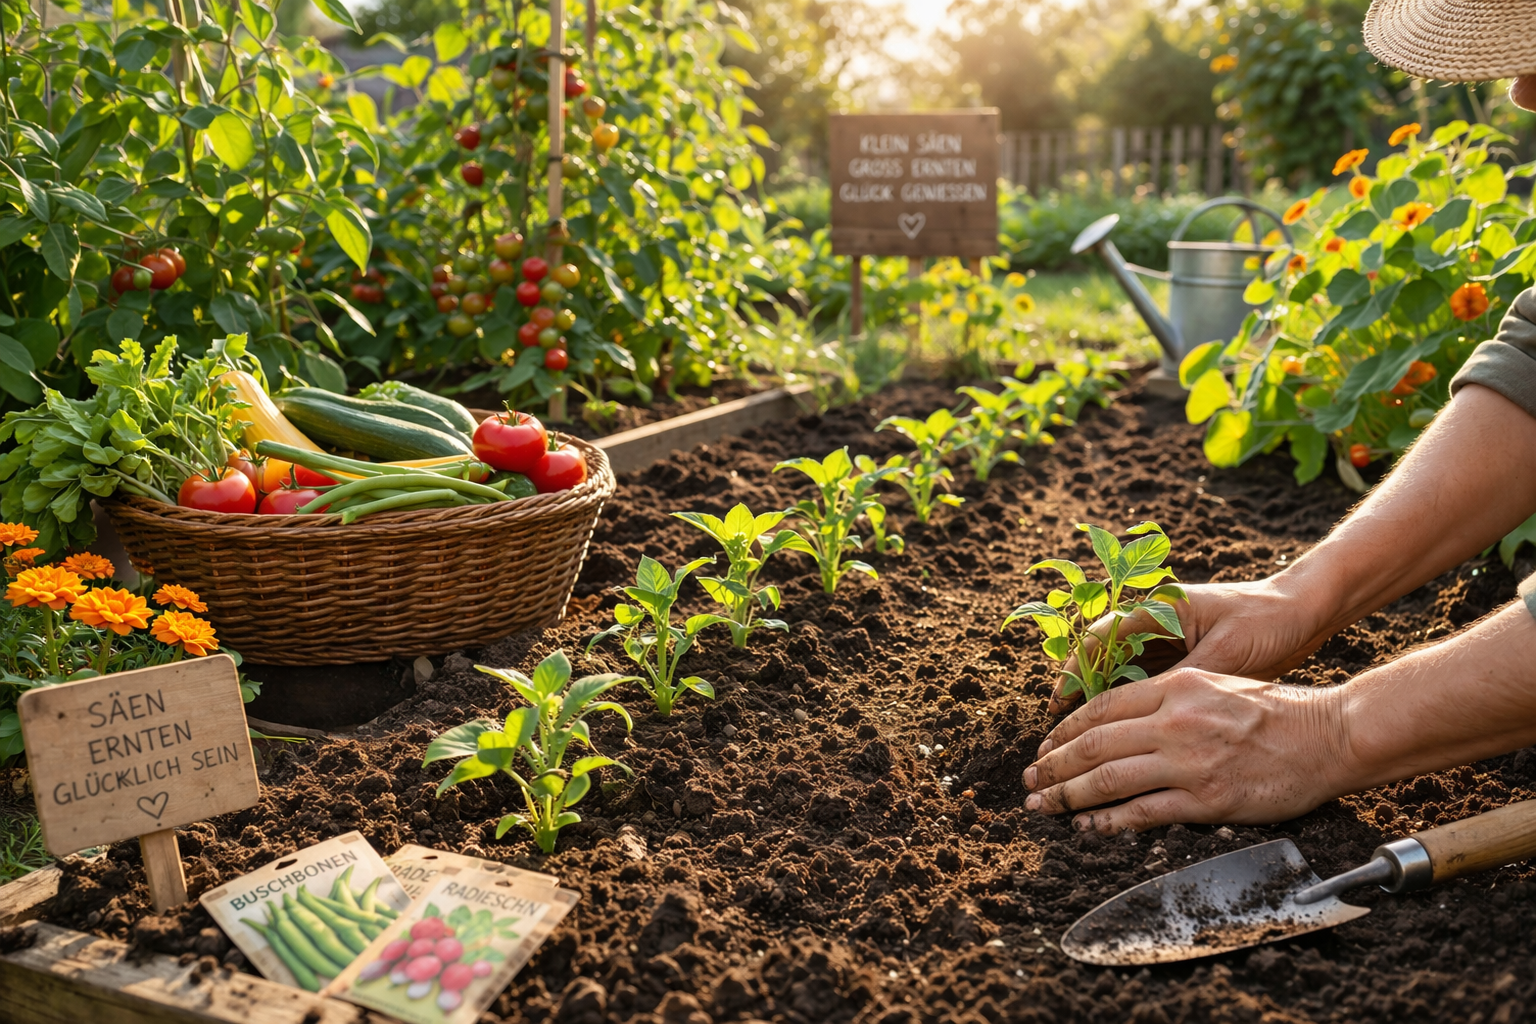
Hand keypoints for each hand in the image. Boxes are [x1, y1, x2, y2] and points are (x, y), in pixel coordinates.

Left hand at [1024, 668, 1350, 832]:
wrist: (1329, 735)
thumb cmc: (1277, 710)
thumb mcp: (1215, 684)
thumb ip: (1168, 698)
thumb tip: (1121, 722)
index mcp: (1177, 687)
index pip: (1101, 707)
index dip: (1065, 730)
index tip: (1045, 747)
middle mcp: (1176, 721)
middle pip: (1094, 744)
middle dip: (1053, 766)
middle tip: (1029, 781)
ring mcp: (1190, 761)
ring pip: (1109, 779)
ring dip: (1068, 795)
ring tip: (1045, 806)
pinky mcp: (1207, 799)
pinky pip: (1144, 812)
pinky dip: (1109, 821)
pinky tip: (1089, 826)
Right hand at [1048, 576, 1328, 713]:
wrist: (1304, 611)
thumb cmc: (1267, 623)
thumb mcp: (1226, 653)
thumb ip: (1186, 681)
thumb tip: (1151, 719)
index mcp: (1160, 608)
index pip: (1100, 637)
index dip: (1075, 670)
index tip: (1059, 703)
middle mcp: (1156, 622)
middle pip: (1102, 658)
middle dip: (1079, 694)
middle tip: (1059, 732)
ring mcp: (1168, 641)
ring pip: (1120, 674)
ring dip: (1101, 704)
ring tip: (1080, 741)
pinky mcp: (1182, 659)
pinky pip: (1144, 683)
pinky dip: (1130, 708)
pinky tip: (1120, 736)